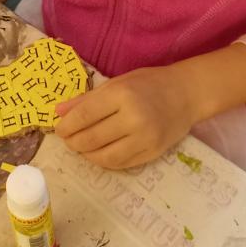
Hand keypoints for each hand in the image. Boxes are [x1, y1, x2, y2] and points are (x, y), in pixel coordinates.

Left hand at [53, 66, 193, 169]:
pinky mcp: (152, 153)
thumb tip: (58, 111)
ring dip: (86, 155)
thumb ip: (87, 99)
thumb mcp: (117, 82)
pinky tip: (98, 153)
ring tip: (81, 147)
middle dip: (73, 142)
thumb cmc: (149, 83)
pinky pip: (120, 164)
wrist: (187, 94)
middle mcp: (133, 118)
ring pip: (104, 157)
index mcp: (122, 95)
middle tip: (68, 139)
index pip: (84, 116)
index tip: (59, 129)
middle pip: (91, 139)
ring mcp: (144, 139)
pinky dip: (104, 161)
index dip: (67, 126)